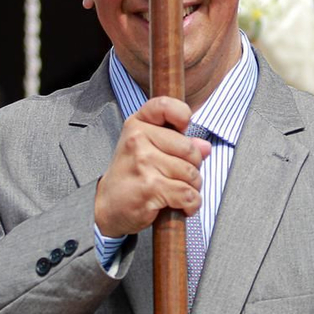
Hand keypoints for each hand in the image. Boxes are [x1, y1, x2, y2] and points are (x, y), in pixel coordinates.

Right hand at [94, 97, 209, 239]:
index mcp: (137, 125)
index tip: (183, 128)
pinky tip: (181, 206)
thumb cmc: (131, 176)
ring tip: (178, 192)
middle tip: (180, 176)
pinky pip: (187, 194)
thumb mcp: (148, 151)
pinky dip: (191, 204)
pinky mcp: (150, 187)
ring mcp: (143, 163)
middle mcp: (138, 140)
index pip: (165, 106)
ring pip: (191, 174)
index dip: (182, 114)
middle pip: (189, 149)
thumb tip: (205, 147)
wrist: (108, 207)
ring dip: (193, 188)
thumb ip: (178, 144)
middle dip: (194, 167)